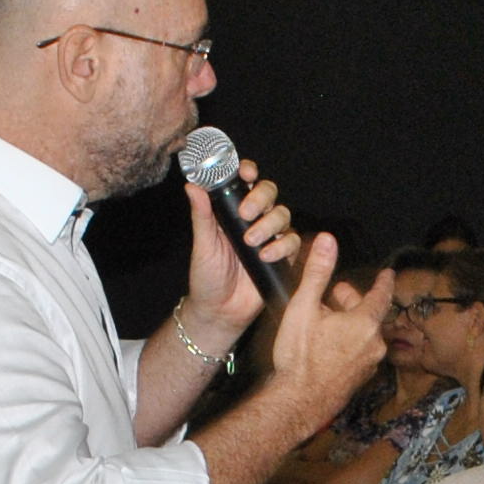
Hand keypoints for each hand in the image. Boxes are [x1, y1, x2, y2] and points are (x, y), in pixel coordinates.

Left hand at [182, 164, 301, 336]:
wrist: (219, 312)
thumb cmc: (207, 277)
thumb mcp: (202, 244)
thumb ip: (202, 215)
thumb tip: (192, 185)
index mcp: (231, 211)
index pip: (244, 183)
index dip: (248, 172)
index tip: (245, 172)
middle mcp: (253, 220)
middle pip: (269, 193)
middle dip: (261, 198)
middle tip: (245, 213)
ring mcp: (269, 237)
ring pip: (283, 214)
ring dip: (269, 224)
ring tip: (251, 242)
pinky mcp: (282, 256)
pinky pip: (291, 242)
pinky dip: (281, 246)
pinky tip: (266, 256)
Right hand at [260, 238, 386, 417]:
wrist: (298, 402)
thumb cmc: (300, 356)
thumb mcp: (304, 307)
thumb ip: (317, 272)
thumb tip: (327, 240)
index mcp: (364, 323)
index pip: (381, 295)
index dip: (383, 282)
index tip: (388, 274)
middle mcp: (373, 344)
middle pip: (370, 315)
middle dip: (354, 301)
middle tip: (336, 294)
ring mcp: (368, 365)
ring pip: (364, 336)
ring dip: (350, 324)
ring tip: (327, 321)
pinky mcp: (359, 381)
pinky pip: (359, 354)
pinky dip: (349, 344)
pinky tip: (328, 347)